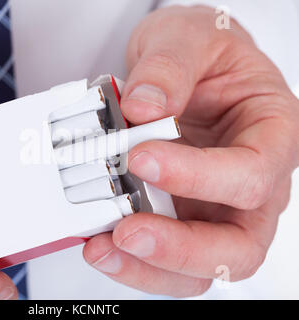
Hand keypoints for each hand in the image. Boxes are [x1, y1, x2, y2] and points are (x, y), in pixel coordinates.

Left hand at [83, 5, 298, 296]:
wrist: (186, 66)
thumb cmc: (203, 54)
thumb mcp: (190, 37)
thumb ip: (171, 66)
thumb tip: (145, 106)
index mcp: (272, 135)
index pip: (252, 174)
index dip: (199, 177)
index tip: (142, 159)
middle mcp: (250, 184)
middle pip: (238, 247)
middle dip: (180, 249)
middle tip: (128, 232)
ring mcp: (214, 209)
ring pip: (199, 268)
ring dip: (149, 267)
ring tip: (101, 247)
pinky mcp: (180, 219)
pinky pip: (164, 259)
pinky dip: (133, 261)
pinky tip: (100, 242)